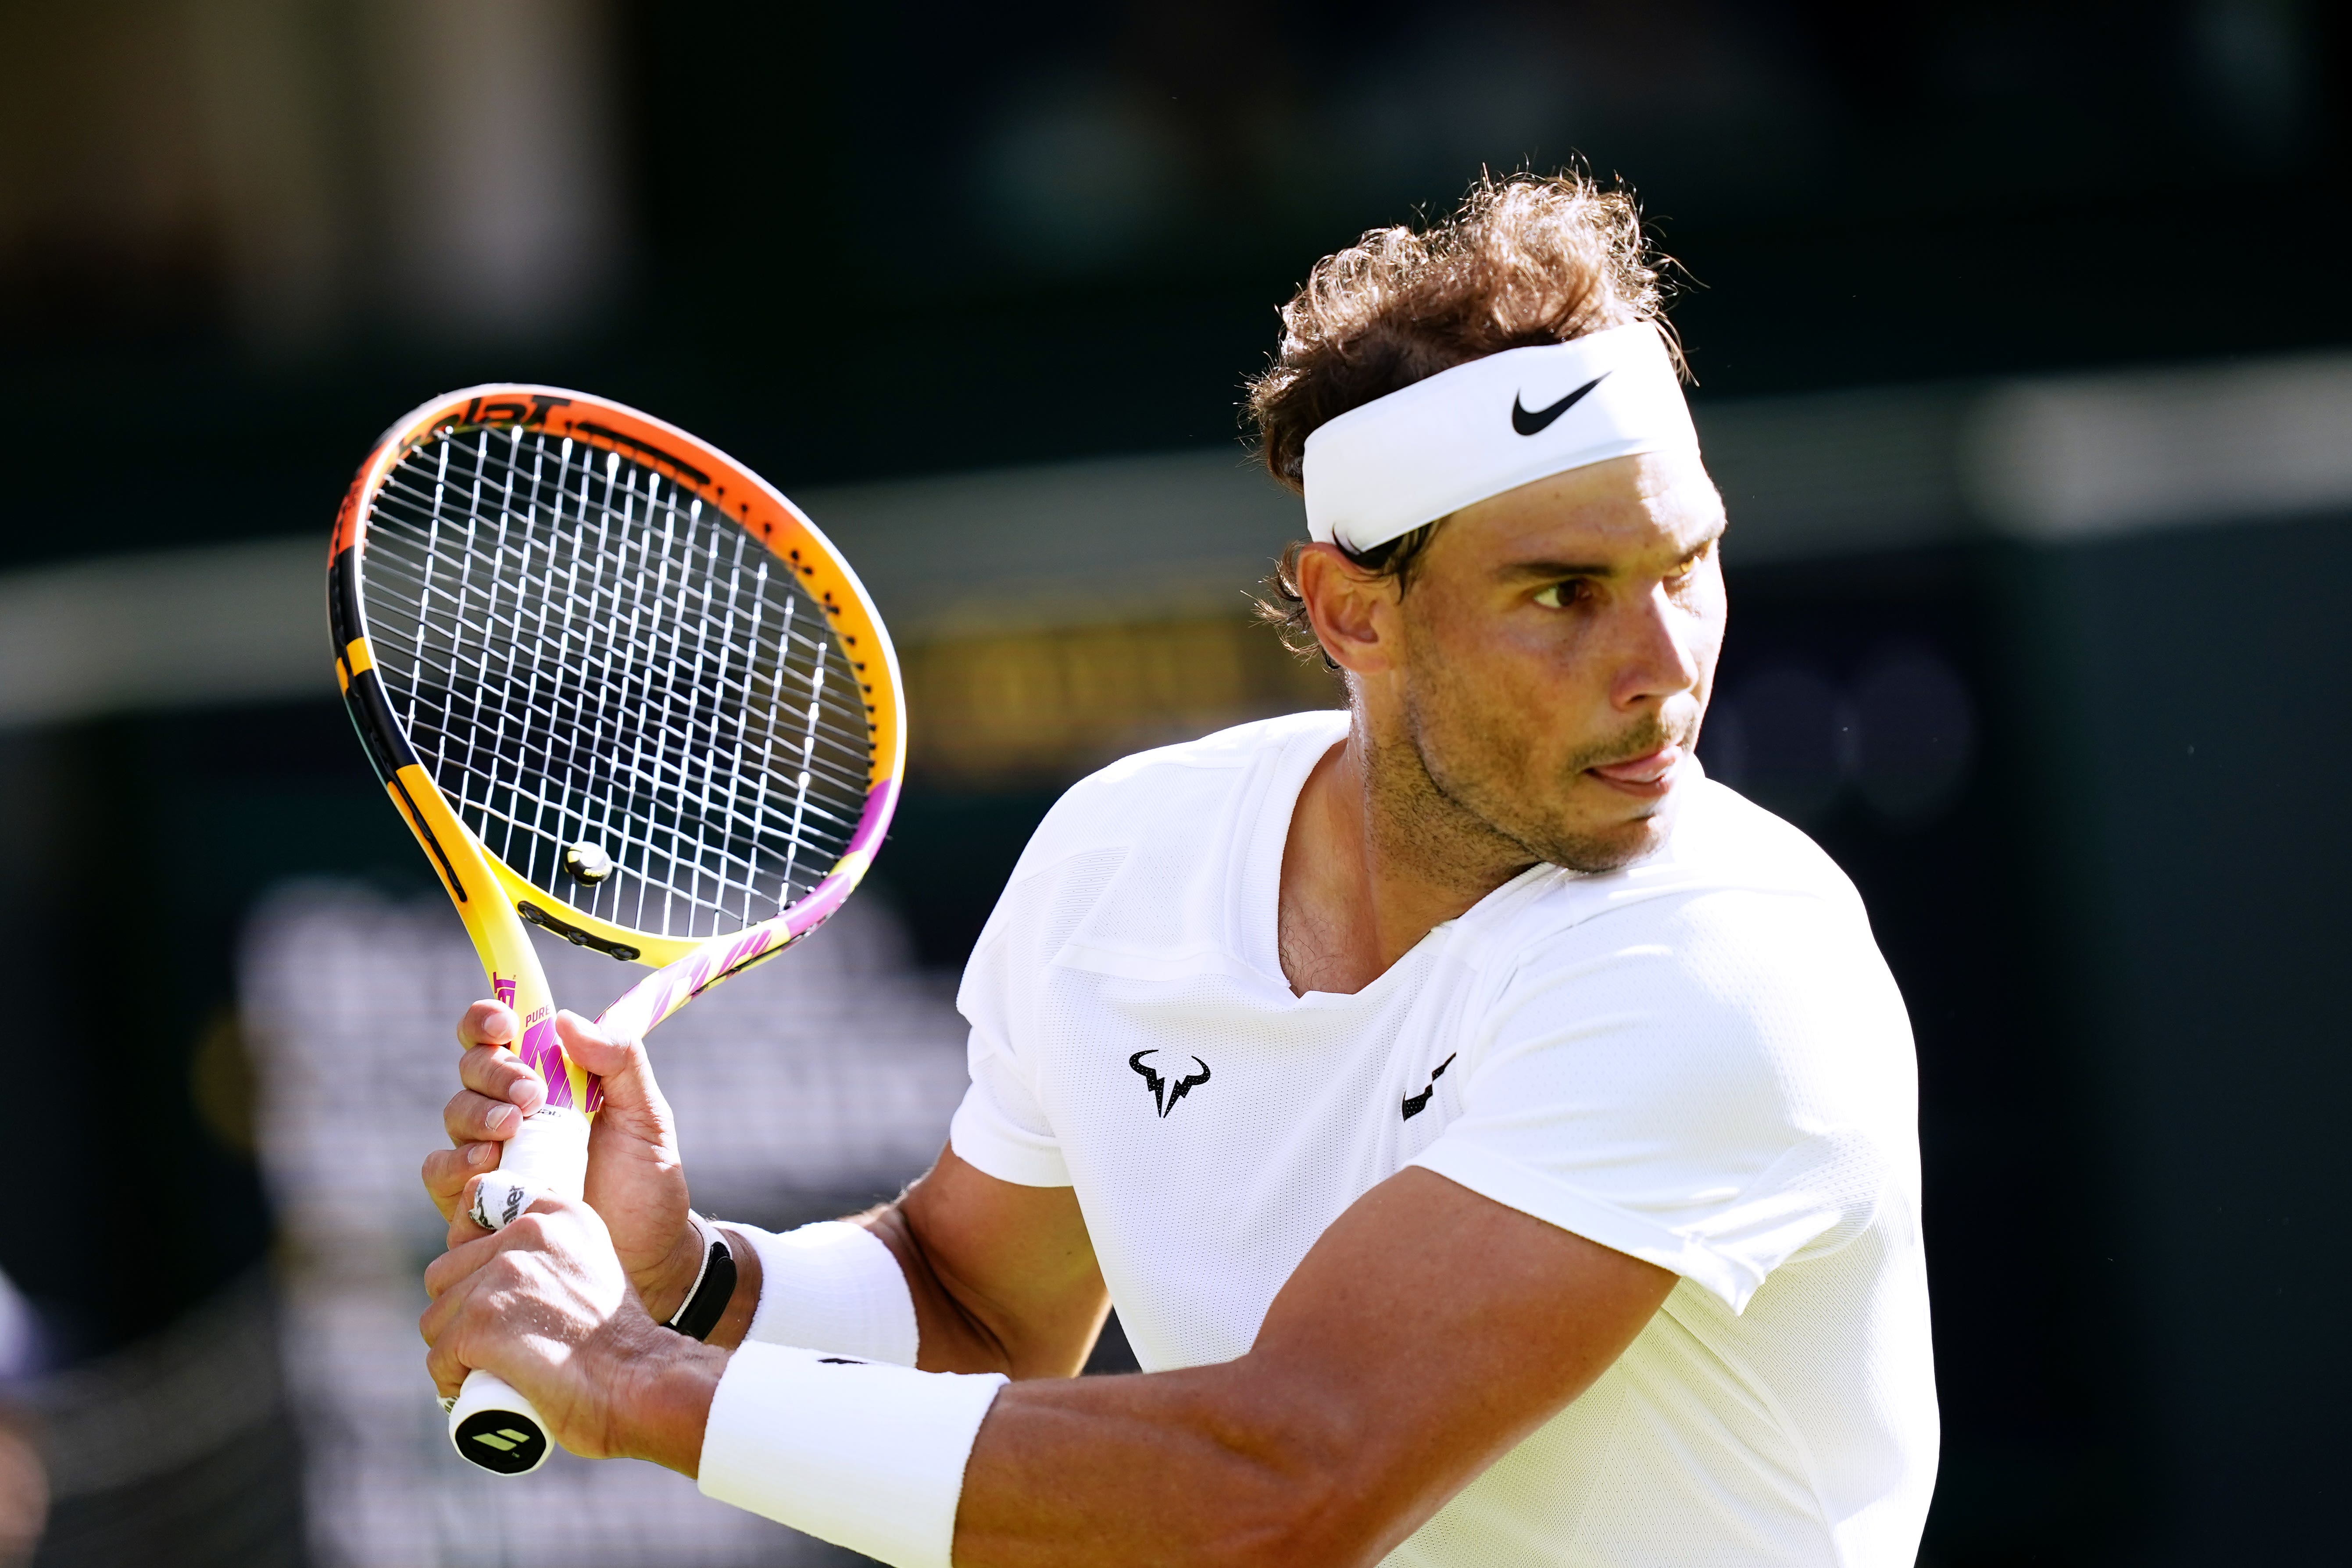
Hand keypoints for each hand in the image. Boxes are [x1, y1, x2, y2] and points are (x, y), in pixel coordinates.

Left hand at [420, 1194, 717, 1465]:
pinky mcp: (482, 1323)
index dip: (476, 1268)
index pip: (477, 1215)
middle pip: (447, 1274)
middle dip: (460, 1314)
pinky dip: (451, 1380)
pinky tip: (477, 1388)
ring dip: (454, 1350)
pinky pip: (438, 1357)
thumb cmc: (620, 1343)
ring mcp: (503, 1276)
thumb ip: (553, 1254)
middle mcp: (528, 1233)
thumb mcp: (594, 1266)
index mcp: (557, 1214)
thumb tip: (505, 1273)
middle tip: (496, 1344)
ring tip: (492, 1370)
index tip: (498, 1301)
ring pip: (436, 1318)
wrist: (641, 1383)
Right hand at [422, 1003, 708, 1321]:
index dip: (488, 1019)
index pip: (500, 1035)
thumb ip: (620, 1061)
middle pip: (473, 1070)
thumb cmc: (647, 1181)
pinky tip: (485, 1164)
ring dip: (477, 1115)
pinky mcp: (476, 1200)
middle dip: (494, 1073)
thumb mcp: (647, 1115)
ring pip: (455, 1115)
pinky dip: (455, 1162)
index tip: (506, 1025)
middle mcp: (512, 1112)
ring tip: (513, 1129)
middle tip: (530, 1095)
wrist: (648, 1252)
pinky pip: (440, 1173)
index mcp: (550, 1080)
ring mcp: (491, 1155)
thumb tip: (568, 1019)